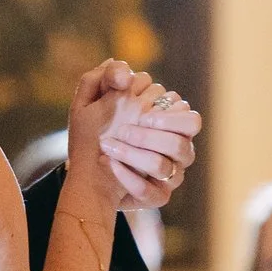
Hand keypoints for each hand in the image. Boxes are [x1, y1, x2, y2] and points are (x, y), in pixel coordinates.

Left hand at [69, 60, 200, 206]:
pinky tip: (109, 165)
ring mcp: (169, 176)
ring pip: (166, 168)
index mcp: (171, 124)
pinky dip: (130, 179)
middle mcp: (176, 151)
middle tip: (123, 131)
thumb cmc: (92, 130)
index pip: (191, 120)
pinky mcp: (157, 196)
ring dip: (135, 156)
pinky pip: (154, 194)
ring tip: (108, 147)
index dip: (169, 117)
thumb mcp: (90, 101)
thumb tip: (126, 73)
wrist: (80, 169)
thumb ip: (107, 78)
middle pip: (182, 145)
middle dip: (151, 137)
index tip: (143, 115)